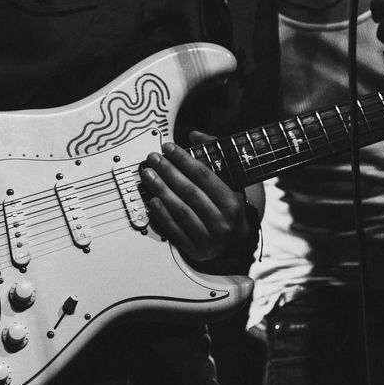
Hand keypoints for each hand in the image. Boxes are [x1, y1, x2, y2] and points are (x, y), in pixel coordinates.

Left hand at [138, 138, 249, 262]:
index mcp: (233, 202)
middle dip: (169, 172)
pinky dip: (162, 214)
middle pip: (190, 192)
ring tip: (148, 175)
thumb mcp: (231, 181)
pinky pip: (175, 230)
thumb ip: (215, 153)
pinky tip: (152, 200)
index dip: (184, 160)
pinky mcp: (196, 251)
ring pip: (181, 210)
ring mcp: (209, 238)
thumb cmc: (230, 208)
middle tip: (153, 159)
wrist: (236, 244)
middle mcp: (222, 221)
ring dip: (161, 190)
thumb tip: (193, 133)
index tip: (168, 147)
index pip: (205, 176)